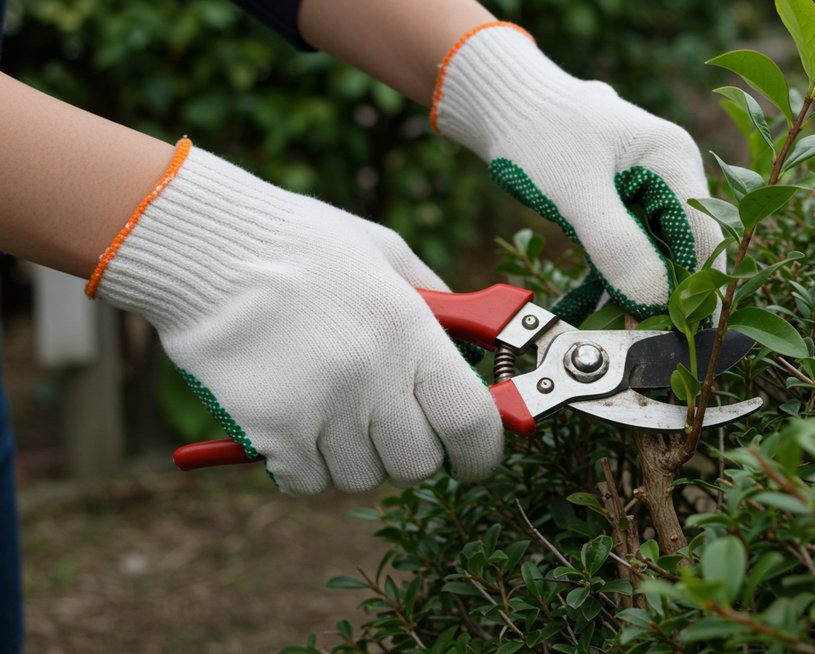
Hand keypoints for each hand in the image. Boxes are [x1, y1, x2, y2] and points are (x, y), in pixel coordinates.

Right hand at [89, 140, 502, 494]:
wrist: (206, 248)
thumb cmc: (300, 244)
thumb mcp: (385, 253)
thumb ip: (436, 303)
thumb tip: (470, 346)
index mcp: (410, 331)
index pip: (470, 422)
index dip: (480, 453)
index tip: (472, 461)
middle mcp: (373, 376)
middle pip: (417, 464)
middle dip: (409, 452)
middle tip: (386, 425)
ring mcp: (322, 408)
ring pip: (360, 477)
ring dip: (353, 459)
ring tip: (330, 412)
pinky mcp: (273, 430)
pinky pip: (307, 481)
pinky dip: (304, 466)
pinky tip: (293, 426)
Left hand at [432, 23, 722, 321]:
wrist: (500, 103)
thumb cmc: (536, 131)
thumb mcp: (575, 191)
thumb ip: (616, 244)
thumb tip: (654, 300)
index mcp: (674, 161)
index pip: (703, 239)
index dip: (691, 289)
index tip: (669, 331)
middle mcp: (670, 174)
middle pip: (683, 250)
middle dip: (662, 294)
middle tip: (637, 337)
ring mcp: (646, 188)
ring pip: (655, 255)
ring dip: (636, 291)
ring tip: (617, 328)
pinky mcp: (621, 203)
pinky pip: (628, 249)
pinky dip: (614, 277)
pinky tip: (599, 308)